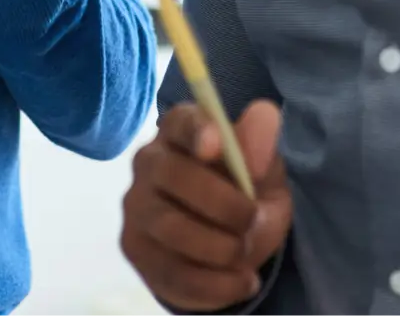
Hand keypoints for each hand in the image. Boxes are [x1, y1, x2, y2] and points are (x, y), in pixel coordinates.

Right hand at [120, 100, 291, 309]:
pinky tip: (241, 280)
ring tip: (245, 253)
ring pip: (173, 228)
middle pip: (174, 176)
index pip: (180, 121)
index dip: (196, 130)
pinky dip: (218, 284)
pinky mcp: (134, 247)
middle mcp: (148, 162)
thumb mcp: (263, 175)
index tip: (215, 145)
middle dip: (225, 205)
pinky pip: (175, 272)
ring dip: (222, 248)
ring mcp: (136, 206)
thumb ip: (261, 149)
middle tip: (253, 221)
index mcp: (179, 132)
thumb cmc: (243, 195)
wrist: (226, 248)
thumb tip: (265, 114)